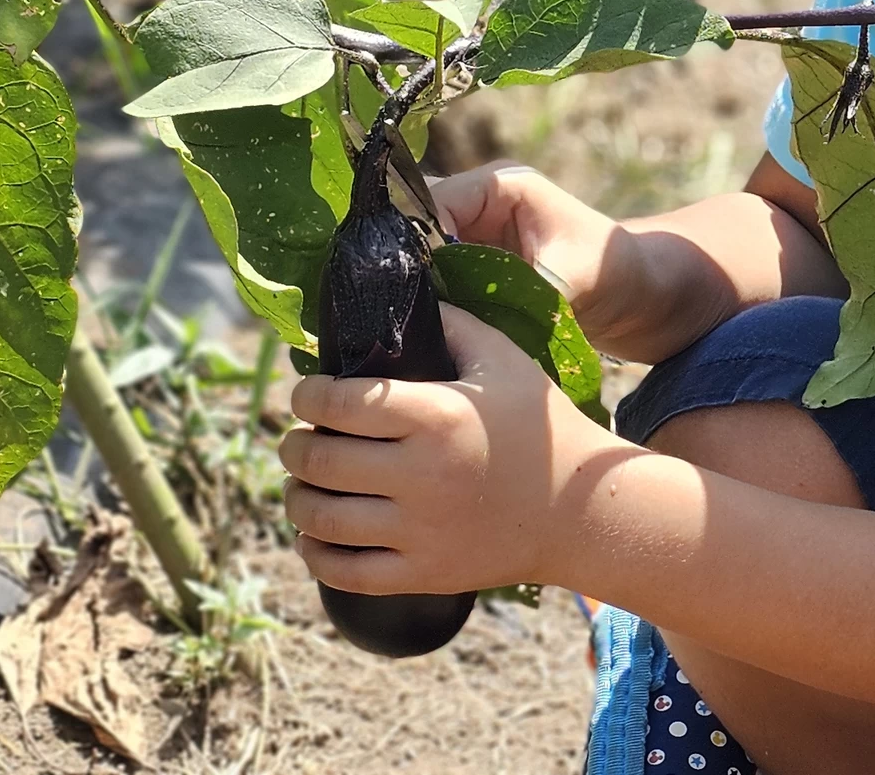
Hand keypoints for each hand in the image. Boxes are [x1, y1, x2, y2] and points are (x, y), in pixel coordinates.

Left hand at [280, 304, 617, 595]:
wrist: (581, 511)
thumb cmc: (540, 429)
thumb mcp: (504, 361)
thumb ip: (451, 325)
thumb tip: (399, 301)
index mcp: (437, 416)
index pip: (338, 403)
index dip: (306, 396)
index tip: (307, 394)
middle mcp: (422, 475)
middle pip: (318, 461)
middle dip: (293, 446)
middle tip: (299, 438)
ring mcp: (420, 530)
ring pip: (320, 520)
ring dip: (296, 498)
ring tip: (301, 485)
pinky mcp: (423, 572)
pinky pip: (344, 572)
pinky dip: (315, 554)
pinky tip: (314, 536)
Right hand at [431, 161, 652, 347]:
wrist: (639, 294)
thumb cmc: (614, 273)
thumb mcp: (571, 278)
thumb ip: (519, 286)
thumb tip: (468, 310)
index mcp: (500, 184)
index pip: (434, 202)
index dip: (417, 242)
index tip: (416, 288)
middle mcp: (479, 200)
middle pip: (415, 224)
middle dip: (409, 265)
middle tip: (409, 310)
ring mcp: (473, 230)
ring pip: (419, 252)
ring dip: (418, 285)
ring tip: (412, 321)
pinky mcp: (473, 262)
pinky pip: (435, 276)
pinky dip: (431, 299)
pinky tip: (428, 327)